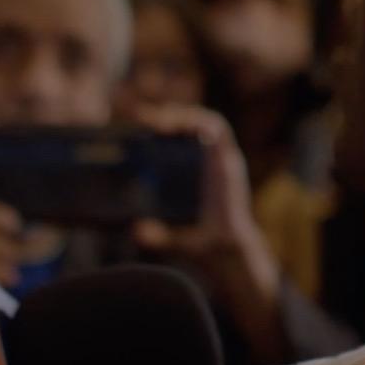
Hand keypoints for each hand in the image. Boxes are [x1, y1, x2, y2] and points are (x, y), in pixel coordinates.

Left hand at [129, 104, 288, 361]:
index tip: (141, 122)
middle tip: (143, 115)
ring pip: (209, 122)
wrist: (229, 250)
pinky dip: (201, 122)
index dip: (168, 124)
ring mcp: (224, 159)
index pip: (189, 137)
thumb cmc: (207, 241)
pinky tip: (179, 123)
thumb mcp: (175, 236)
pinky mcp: (228, 162)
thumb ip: (157, 234)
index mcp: (204, 172)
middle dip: (172, 114)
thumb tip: (135, 231)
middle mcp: (215, 162)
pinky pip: (219, 132)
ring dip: (184, 114)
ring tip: (159, 118)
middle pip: (196, 125)